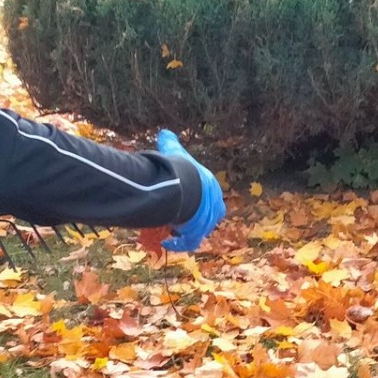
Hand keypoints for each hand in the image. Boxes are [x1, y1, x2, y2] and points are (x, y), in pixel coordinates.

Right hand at [155, 130, 224, 253]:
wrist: (185, 187)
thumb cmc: (183, 170)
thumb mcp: (177, 153)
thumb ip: (171, 144)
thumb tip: (164, 133)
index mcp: (212, 188)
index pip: (210, 197)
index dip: (199, 199)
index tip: (188, 201)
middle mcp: (213, 206)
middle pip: (206, 215)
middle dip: (195, 217)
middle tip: (181, 217)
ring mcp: (206, 221)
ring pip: (197, 229)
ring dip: (186, 229)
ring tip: (171, 226)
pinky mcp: (197, 232)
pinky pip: (189, 241)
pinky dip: (179, 243)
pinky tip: (168, 243)